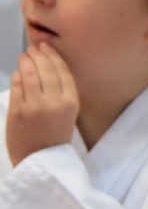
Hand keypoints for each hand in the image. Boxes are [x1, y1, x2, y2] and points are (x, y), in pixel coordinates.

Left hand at [6, 43, 78, 166]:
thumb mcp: (68, 114)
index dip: (54, 57)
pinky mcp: (17, 112)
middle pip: (45, 70)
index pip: (62, 72)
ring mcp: (34, 106)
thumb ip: (61, 94)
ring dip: (26, 62)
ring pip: (29, 76)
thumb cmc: (54, 138)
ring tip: (24, 55)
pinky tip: (18, 72)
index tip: (47, 47)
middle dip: (38, 55)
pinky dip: (17, 77)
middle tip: (34, 48)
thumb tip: (44, 70)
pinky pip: (17, 87)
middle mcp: (53, 103)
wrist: (41, 161)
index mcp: (70, 103)